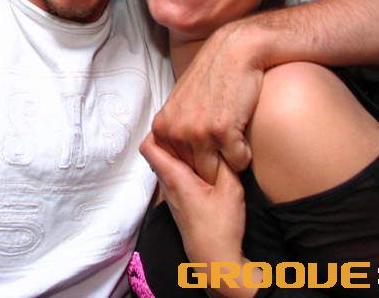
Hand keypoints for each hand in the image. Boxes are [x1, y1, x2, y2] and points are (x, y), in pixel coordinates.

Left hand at [141, 133, 245, 267]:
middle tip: (190, 123)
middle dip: (170, 135)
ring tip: (199, 140)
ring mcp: (172, 194)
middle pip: (158, 151)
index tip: (175, 118)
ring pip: (166, 163)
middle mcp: (167, 184)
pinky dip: (184, 164)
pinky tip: (205, 163)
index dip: (157, 128)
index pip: (149, 145)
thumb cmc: (220, 226)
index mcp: (173, 176)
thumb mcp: (230, 188)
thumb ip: (223, 162)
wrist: (215, 260)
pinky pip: (175, 174)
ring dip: (179, 150)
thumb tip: (219, 139)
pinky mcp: (180, 201)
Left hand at [151, 22, 263, 179]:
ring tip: (234, 138)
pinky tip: (243, 132)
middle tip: (224, 145)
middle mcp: (174, 131)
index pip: (176, 166)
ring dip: (229, 161)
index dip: (196, 162)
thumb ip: (176, 127)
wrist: (235, 52)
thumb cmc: (213, 78)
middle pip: (196, 172)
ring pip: (217, 171)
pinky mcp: (221, 131)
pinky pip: (238, 161)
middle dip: (213, 165)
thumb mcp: (182, 103)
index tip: (208, 150)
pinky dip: (245, 153)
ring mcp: (196, 132)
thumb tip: (176, 153)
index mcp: (162, 126)